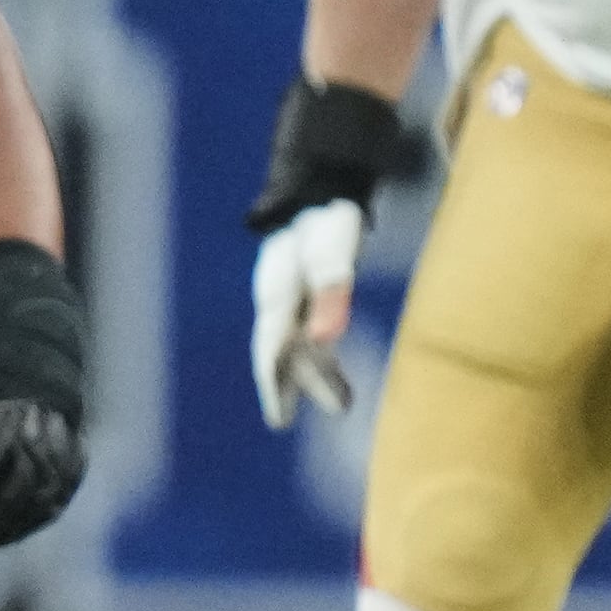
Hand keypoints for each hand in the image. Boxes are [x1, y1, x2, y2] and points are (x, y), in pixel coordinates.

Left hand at [0, 238, 89, 561]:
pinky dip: (35, 520)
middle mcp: (39, 427)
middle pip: (18, 488)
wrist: (29, 350)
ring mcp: (64, 441)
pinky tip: (7, 536)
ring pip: (44, 497)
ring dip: (12, 529)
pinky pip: (61, 496)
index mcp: (2, 410)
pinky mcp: (78, 454)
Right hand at [250, 198, 363, 427]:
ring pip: (294, 343)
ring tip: (340, 404)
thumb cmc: (329, 221)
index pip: (270, 346)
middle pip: (279, 349)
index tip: (279, 417)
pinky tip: (334, 367)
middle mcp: (276, 297)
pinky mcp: (306, 292)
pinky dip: (319, 355)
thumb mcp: (332, 255)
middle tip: (284, 421)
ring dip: (311, 373)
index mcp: (276, 290)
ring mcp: (289, 295)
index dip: (273, 382)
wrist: (323, 188)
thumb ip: (331, 293)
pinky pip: (307, 331)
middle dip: (287, 385)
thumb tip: (325, 341)